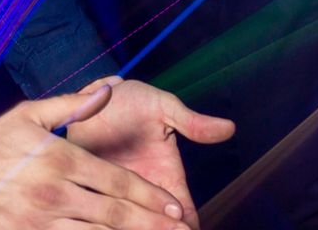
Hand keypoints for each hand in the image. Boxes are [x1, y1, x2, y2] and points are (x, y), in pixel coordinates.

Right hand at [0, 82, 192, 229]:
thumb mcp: (29, 114)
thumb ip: (72, 105)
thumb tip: (109, 89)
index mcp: (60, 160)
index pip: (117, 183)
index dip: (149, 197)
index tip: (172, 206)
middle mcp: (55, 194)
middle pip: (114, 215)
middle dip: (150, 224)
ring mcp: (40, 221)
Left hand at [66, 77, 233, 228]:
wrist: (88, 100)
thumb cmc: (129, 102)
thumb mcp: (163, 108)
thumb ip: (192, 123)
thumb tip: (229, 127)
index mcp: (166, 177)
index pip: (183, 214)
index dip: (186, 227)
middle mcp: (143, 192)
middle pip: (157, 226)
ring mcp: (118, 196)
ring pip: (129, 226)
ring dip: (132, 229)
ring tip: (125, 229)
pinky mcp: (93, 195)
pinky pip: (101, 219)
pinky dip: (104, 226)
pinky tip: (99, 227)